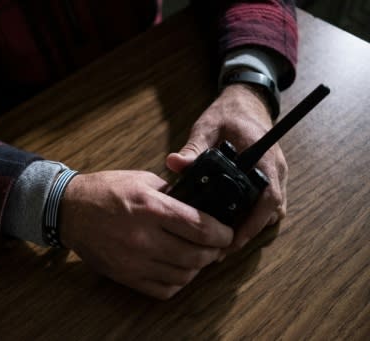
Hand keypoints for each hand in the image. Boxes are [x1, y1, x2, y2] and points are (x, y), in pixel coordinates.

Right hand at [59, 170, 232, 299]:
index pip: (200, 228)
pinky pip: (162, 290)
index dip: (222, 233)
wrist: (69, 210)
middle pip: (195, 256)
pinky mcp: (125, 275)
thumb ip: (171, 193)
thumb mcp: (141, 179)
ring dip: (197, 268)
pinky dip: (177, 283)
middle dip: (214, 252)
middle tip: (216, 246)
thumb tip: (198, 206)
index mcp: (150, 208)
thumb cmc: (104, 191)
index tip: (226, 233)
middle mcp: (144, 237)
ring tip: (197, 256)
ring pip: (182, 276)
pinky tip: (177, 270)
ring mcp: (133, 261)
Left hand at [166, 84, 287, 252]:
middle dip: (249, 231)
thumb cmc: (228, 113)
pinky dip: (251, 216)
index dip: (254, 223)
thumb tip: (173, 163)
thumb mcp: (208, 127)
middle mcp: (276, 169)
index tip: (233, 240)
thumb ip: (192, 147)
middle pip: (272, 210)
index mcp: (265, 157)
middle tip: (221, 248)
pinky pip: (266, 203)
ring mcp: (276, 174)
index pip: (269, 197)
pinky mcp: (269, 177)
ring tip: (222, 240)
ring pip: (271, 210)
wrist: (246, 100)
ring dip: (251, 225)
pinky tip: (228, 223)